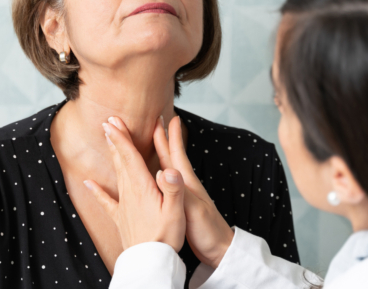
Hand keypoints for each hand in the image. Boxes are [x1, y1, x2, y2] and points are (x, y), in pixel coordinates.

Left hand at [83, 117, 186, 251]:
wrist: (150, 261)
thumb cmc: (166, 236)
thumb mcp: (176, 211)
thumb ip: (173, 188)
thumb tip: (170, 168)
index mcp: (143, 187)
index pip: (130, 157)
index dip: (122, 138)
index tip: (113, 122)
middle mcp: (130, 193)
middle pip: (121, 161)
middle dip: (116, 140)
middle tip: (109, 122)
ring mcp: (123, 205)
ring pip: (116, 174)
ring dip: (112, 156)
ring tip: (108, 140)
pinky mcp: (121, 217)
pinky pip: (106, 201)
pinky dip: (96, 190)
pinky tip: (87, 183)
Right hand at [154, 116, 234, 268]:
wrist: (218, 251)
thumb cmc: (208, 230)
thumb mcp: (193, 210)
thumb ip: (179, 192)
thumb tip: (162, 172)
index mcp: (186, 183)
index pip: (177, 155)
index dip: (172, 137)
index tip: (168, 117)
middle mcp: (183, 185)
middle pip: (170, 157)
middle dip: (162, 139)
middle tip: (155, 121)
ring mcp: (181, 195)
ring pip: (166, 169)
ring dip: (158, 154)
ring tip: (148, 143)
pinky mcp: (177, 206)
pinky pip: (162, 184)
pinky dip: (154, 175)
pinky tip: (150, 178)